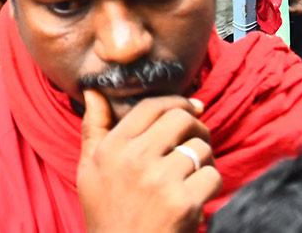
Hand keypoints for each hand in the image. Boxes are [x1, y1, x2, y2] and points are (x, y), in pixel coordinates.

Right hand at [77, 92, 219, 232]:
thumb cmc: (105, 212)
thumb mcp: (88, 169)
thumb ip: (93, 128)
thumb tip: (94, 89)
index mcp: (112, 147)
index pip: (150, 106)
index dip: (175, 101)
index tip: (190, 106)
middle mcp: (135, 158)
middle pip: (180, 119)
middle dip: (196, 125)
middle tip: (197, 137)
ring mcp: (161, 180)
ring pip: (200, 148)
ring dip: (204, 158)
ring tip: (195, 172)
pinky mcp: (184, 203)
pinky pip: (212, 176)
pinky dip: (210, 183)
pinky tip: (197, 193)